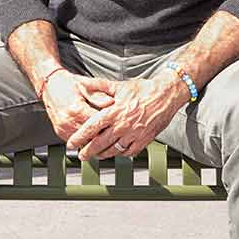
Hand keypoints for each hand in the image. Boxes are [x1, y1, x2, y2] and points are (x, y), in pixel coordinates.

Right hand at [40, 68, 117, 144]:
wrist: (50, 85)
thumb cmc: (67, 84)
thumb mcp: (84, 85)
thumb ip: (98, 96)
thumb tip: (110, 102)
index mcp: (76, 109)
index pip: (96, 122)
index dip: (108, 124)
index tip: (117, 124)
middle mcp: (68, 121)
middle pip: (91, 135)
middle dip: (102, 134)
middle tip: (113, 133)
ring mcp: (63, 128)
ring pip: (83, 141)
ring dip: (93, 140)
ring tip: (105, 137)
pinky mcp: (60, 132)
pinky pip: (75, 141)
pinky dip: (84, 140)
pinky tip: (92, 137)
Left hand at [65, 75, 188, 161]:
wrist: (166, 95)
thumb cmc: (143, 89)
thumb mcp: (118, 85)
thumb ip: (97, 86)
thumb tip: (81, 83)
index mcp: (114, 112)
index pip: (91, 128)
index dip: (79, 137)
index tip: (71, 143)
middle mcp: (122, 125)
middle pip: (100, 143)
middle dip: (88, 152)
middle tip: (81, 156)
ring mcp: (134, 134)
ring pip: (114, 150)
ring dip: (103, 154)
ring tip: (97, 155)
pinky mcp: (145, 140)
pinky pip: (130, 152)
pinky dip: (122, 154)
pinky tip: (117, 152)